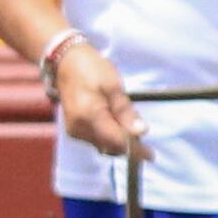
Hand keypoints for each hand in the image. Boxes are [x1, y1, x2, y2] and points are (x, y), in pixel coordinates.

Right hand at [48, 39, 148, 161]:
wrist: (65, 62)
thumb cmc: (91, 69)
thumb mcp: (114, 86)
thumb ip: (126, 112)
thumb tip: (141, 132)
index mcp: (90, 117)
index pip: (117, 143)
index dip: (136, 150)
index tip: (151, 155)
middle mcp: (79, 129)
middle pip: (111, 147)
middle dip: (129, 144)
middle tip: (141, 131)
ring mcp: (75, 131)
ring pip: (105, 145)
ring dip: (120, 139)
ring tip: (127, 119)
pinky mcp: (74, 129)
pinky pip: (97, 139)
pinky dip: (109, 134)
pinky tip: (115, 120)